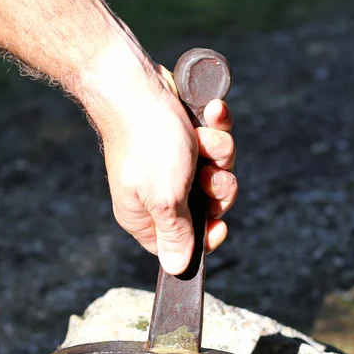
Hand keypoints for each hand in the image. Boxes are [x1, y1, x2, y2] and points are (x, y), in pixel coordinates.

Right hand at [100, 64, 236, 275]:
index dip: (206, 237)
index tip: (219, 224)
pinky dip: (216, 125)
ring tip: (202, 136)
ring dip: (218, 151)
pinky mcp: (186, 138)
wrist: (134, 84)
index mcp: (145, 216)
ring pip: (218, 171)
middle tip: (208, 173)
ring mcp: (175, 164)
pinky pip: (215, 141)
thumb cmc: (147, 142)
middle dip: (217, 187)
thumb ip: (175, 235)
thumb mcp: (164, 198)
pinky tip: (211, 111)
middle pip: (208, 207)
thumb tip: (176, 270)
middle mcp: (160, 193)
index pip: (182, 244)